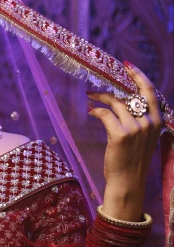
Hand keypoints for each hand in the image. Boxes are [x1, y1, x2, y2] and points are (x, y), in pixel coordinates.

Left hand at [86, 62, 161, 219]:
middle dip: (118, 81)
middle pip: (132, 93)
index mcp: (157, 121)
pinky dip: (96, 110)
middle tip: (103, 77)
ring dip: (100, 97)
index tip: (128, 66)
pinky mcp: (120, 134)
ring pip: (115, 102)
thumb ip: (140, 120)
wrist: (127, 181)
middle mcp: (149, 122)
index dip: (138, 76)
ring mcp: (135, 128)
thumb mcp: (144, 137)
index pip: (149, 91)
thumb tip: (125, 101)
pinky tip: (90, 111)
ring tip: (89, 97)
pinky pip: (105, 114)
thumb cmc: (133, 159)